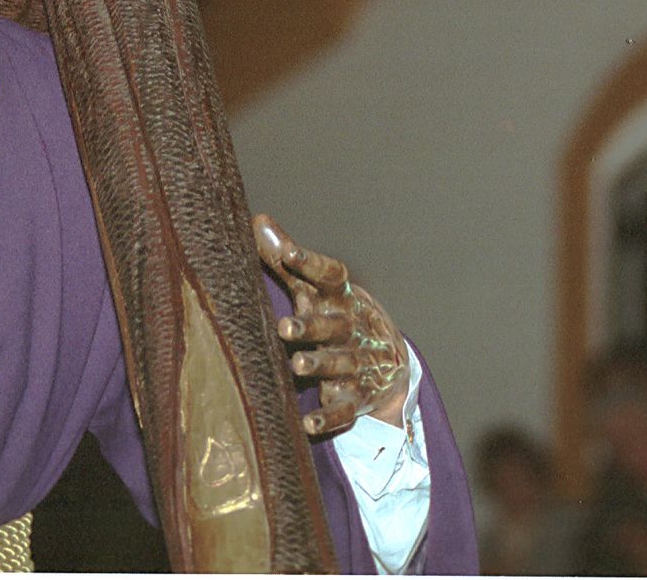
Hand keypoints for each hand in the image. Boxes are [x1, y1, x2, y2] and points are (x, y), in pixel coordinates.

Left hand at [253, 214, 408, 437]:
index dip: (311, 263)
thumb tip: (258, 221)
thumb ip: (287, 259)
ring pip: (339, 365)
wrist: (388, 360)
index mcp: (340, 298)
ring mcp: (356, 364)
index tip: (289, 253)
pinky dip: (329, 418)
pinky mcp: (356, 397)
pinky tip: (310, 425)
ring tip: (298, 365)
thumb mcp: (316, 289)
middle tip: (285, 327)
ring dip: (320, 364)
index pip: (330, 276)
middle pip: (333, 326)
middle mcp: (350, 329)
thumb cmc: (336, 315)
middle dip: (312, 326)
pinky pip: (344, 410)